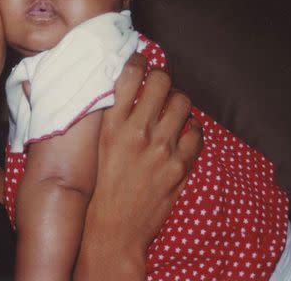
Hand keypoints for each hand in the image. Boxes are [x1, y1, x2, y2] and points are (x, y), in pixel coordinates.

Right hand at [74, 53, 202, 278]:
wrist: (113, 230)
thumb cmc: (97, 189)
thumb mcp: (93, 149)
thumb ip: (101, 118)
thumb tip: (100, 92)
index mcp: (112, 125)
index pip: (130, 75)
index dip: (139, 61)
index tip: (140, 60)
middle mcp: (138, 131)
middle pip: (162, 81)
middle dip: (162, 76)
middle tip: (158, 82)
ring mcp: (162, 149)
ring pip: (183, 103)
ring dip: (178, 100)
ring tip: (172, 107)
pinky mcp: (180, 167)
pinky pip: (196, 134)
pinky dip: (192, 128)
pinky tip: (183, 131)